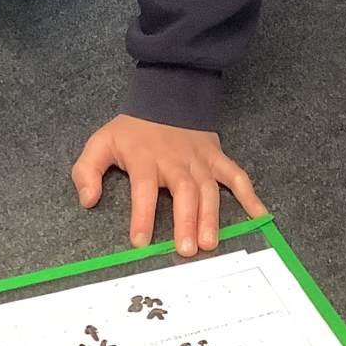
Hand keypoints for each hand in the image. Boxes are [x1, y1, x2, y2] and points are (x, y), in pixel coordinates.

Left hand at [73, 115, 266, 255]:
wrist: (166, 96)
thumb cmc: (133, 129)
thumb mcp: (101, 143)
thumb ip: (87, 171)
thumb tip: (87, 200)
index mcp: (145, 159)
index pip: (143, 189)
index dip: (142, 215)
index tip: (141, 241)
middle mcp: (175, 161)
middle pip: (183, 192)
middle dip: (185, 220)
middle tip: (185, 249)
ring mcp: (199, 160)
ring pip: (209, 189)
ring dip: (210, 217)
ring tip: (209, 243)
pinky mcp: (216, 158)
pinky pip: (236, 176)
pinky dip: (249, 195)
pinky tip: (258, 215)